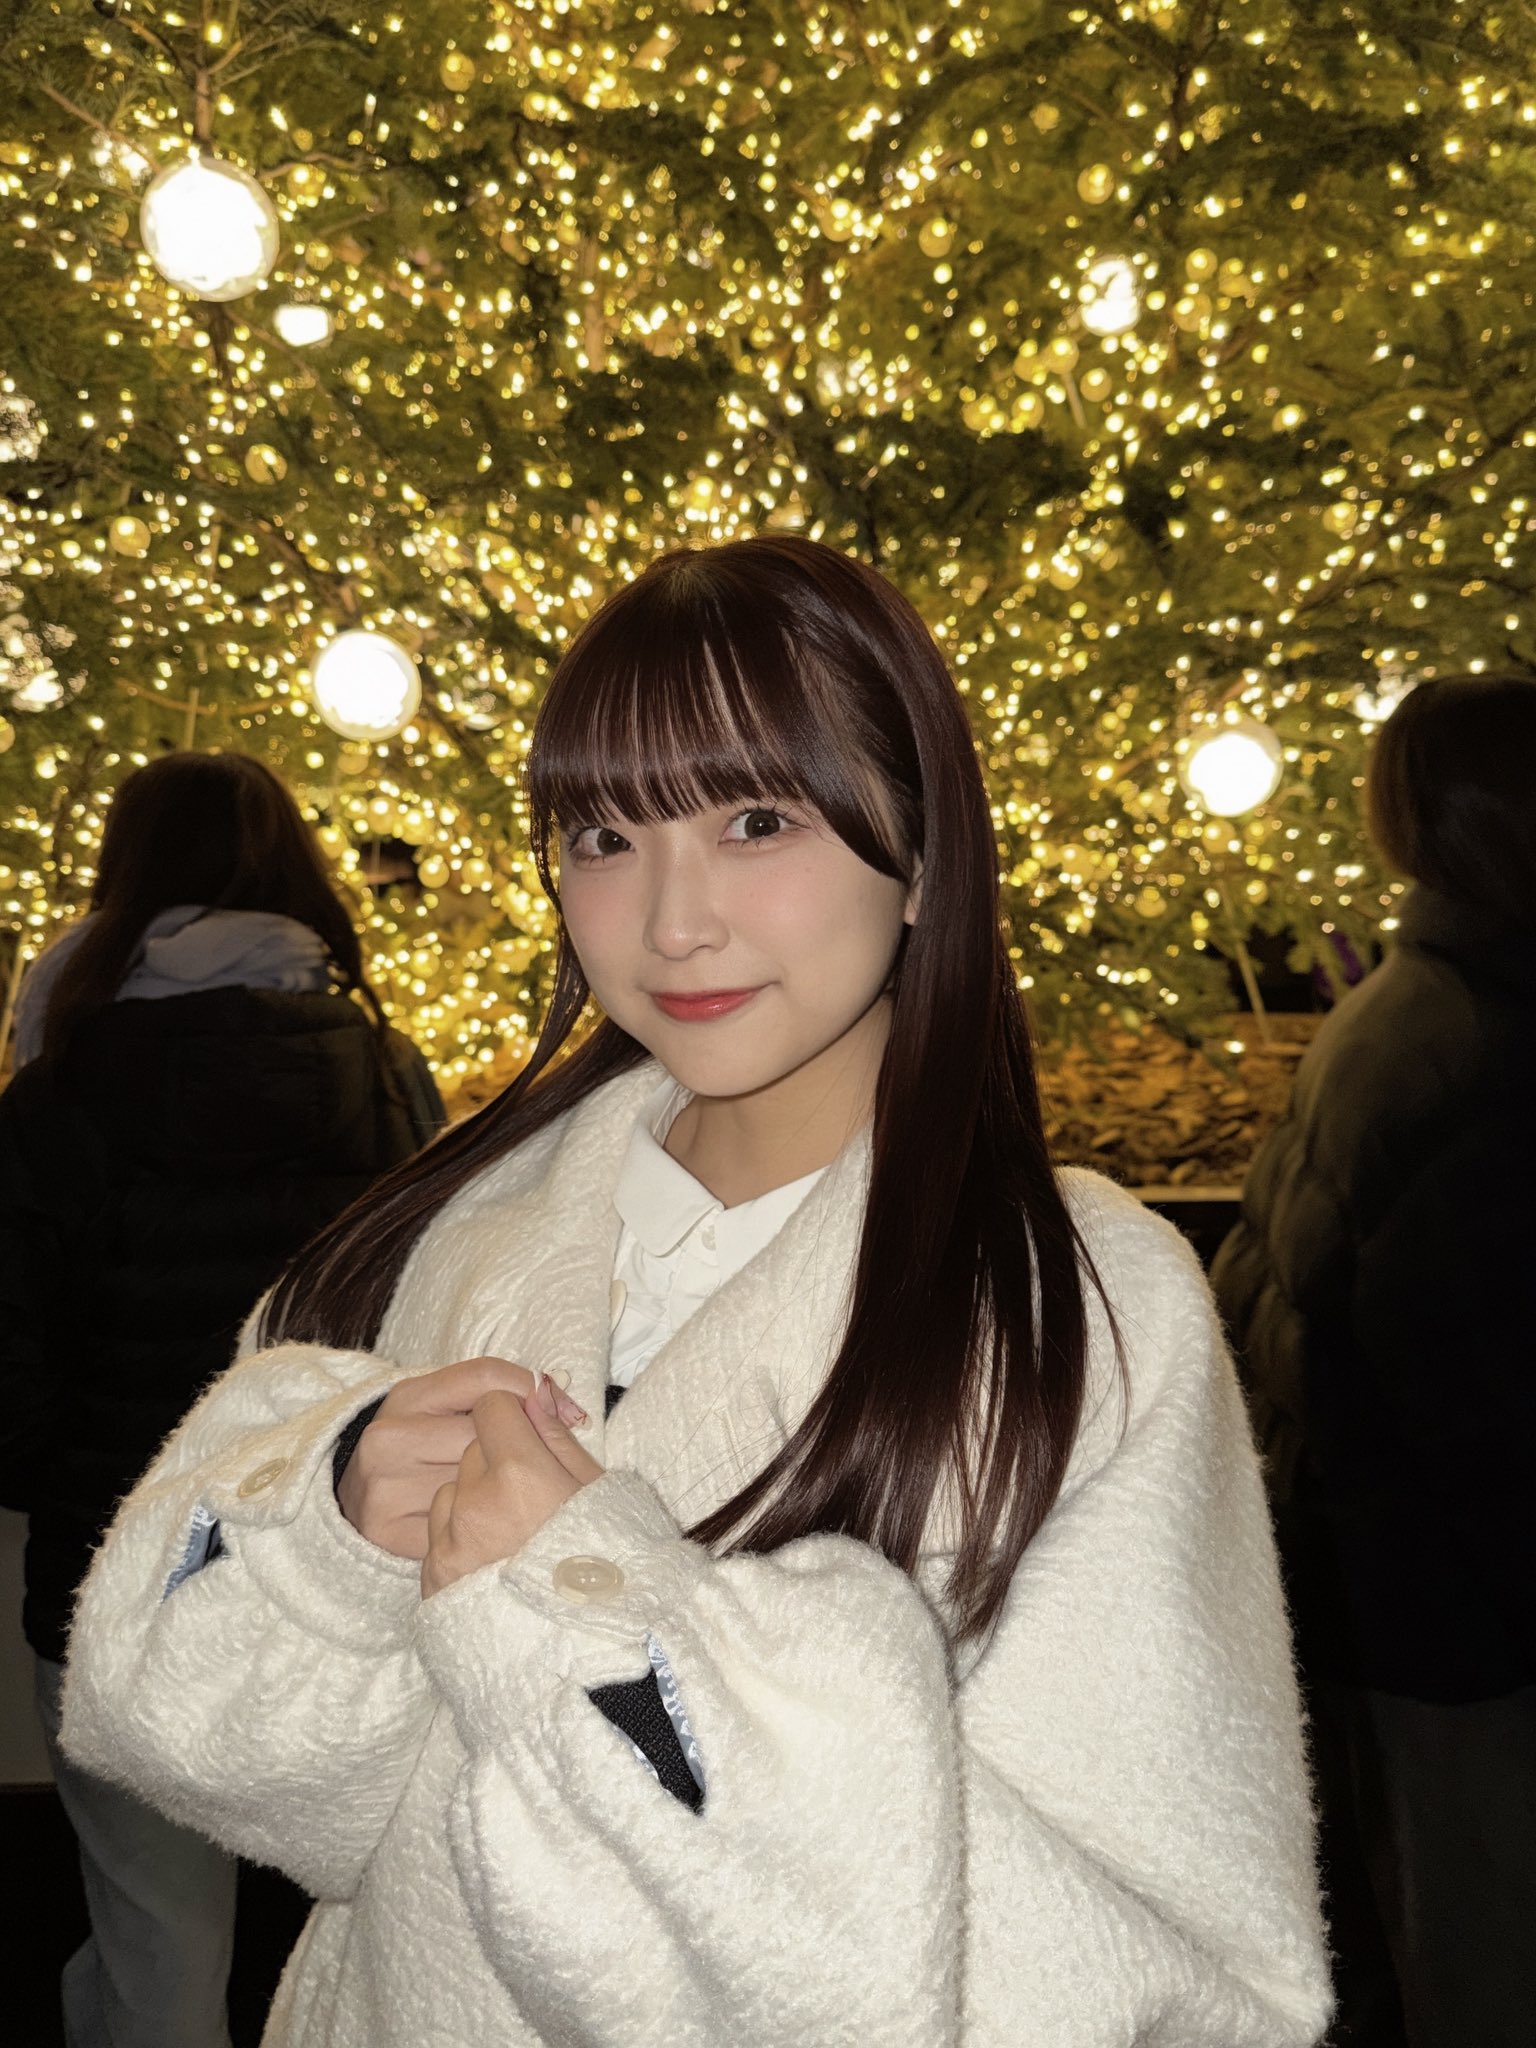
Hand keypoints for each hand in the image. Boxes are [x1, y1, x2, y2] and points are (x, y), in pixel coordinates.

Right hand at [337, 1355, 587, 1560]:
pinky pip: (456, 1525)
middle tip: (533, 1461)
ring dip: (498, 1489)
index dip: (528, 1389)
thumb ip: (500, 1391)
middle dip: (515, 1446)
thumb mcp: (449, 1406)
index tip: (555, 1406)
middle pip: (483, 1433)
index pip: (484, 1377)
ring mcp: (385, 1486)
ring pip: (473, 1481)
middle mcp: (390, 1438)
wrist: (359, 1502)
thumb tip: (557, 1395)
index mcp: (407, 1396)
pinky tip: (482, 1523)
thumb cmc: (424, 1448)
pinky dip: (478, 1526)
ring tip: (504, 1493)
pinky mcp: (388, 1530)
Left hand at [421, 1375, 604, 1599]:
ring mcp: (450, 1543)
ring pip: (452, 1491)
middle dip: (497, 1460)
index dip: (514, 1416)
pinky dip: (461, 1540)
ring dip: (473, 1501)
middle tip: (531, 1498)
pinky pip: (440, 1535)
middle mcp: (475, 1504)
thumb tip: (533, 1396)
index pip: (492, 1406)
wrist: (584, 1647)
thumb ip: (557, 1438)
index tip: (530, 1437)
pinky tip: (495, 1561)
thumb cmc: (604, 1563)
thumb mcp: (596, 1490)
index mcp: (520, 1474)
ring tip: (512, 1536)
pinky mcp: (435, 1577)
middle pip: (472, 1448)